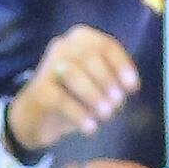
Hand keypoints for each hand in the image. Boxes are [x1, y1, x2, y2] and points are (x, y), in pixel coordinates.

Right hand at [2, 24, 139, 158]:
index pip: (106, 45)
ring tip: (105, 115)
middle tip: (116, 104)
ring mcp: (48, 67)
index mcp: (81, 39)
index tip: (133, 87)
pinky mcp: (39, 90)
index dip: (121, 65)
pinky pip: (61, 99)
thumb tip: (130, 86)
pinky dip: (79, 115)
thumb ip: (114, 81)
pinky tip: (90, 128)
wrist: (35, 115)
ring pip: (74, 75)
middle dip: (107, 81)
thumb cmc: (73, 96)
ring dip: (94, 96)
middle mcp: (62, 47)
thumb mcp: (97, 85)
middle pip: (89, 57)